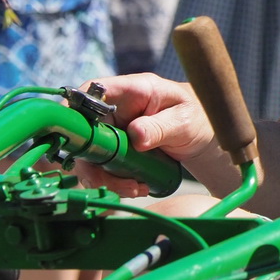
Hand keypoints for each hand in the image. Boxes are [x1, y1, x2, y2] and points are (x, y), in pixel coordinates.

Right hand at [71, 73, 219, 194]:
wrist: (205, 135)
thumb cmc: (198, 117)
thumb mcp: (185, 120)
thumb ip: (162, 126)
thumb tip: (135, 136)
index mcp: (133, 90)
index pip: (93, 90)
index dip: (75, 108)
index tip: (75, 135)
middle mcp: (116, 108)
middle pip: (83, 129)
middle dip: (90, 160)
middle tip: (107, 182)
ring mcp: (113, 129)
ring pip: (90, 154)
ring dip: (104, 177)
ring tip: (134, 189)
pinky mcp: (115, 149)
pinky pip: (103, 167)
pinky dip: (114, 182)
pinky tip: (137, 188)